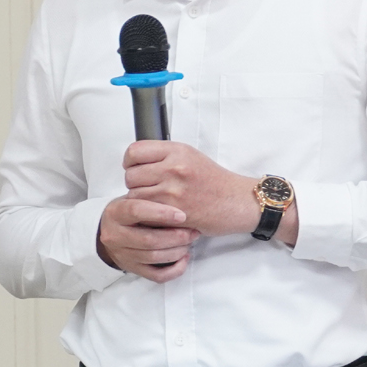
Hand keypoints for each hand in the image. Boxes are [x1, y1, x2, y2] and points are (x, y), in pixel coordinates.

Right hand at [97, 197, 196, 281]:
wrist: (109, 230)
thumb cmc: (129, 210)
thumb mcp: (133, 197)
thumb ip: (151, 198)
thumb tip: (182, 201)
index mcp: (116, 213)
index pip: (136, 211)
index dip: (161, 213)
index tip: (182, 215)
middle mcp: (116, 236)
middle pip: (149, 240)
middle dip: (176, 236)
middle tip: (193, 231)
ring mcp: (123, 255)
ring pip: (154, 257)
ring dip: (178, 250)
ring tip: (190, 241)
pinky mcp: (133, 269)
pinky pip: (157, 276)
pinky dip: (175, 269)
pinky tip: (184, 257)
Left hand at [121, 141, 261, 236]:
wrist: (236, 201)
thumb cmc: (214, 181)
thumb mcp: (190, 156)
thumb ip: (164, 156)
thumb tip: (136, 161)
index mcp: (177, 151)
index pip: (134, 151)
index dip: (130, 162)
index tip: (135, 168)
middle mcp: (174, 168)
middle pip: (131, 176)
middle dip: (134, 184)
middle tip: (147, 188)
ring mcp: (174, 191)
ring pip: (135, 196)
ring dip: (140, 202)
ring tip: (154, 202)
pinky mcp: (174, 212)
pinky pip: (146, 213)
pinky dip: (148, 215)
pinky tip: (158, 213)